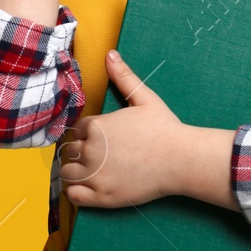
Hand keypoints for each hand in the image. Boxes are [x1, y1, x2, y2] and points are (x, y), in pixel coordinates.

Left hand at [59, 50, 188, 208]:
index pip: (76, 130)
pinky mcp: (103, 197)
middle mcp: (91, 151)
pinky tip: (89, 186)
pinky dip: (76, 192)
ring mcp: (96, 175)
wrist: (182, 160)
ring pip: (68, 173)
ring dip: (76, 171)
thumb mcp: (144, 98)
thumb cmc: (165, 128)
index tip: (103, 138)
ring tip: (94, 170)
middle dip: (81, 151)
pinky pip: (74, 196)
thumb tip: (110, 54)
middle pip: (70, 151)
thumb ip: (123, 76)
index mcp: (96, 127)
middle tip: (101, 155)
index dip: (87, 133)